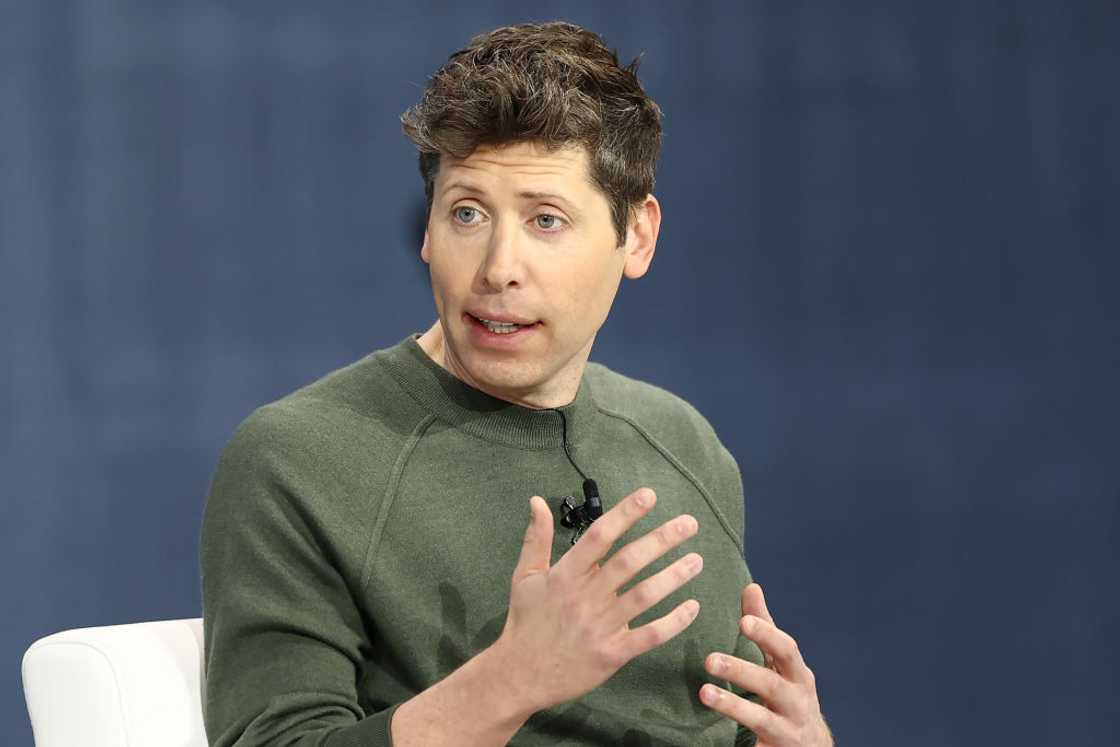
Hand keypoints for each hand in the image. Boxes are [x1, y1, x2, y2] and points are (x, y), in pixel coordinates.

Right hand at [492, 487, 703, 712]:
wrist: (519, 675)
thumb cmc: (525, 622)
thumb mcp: (525, 576)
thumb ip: (536, 538)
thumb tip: (537, 501)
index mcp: (565, 575)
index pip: (599, 537)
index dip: (625, 514)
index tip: (649, 496)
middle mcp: (585, 597)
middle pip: (629, 561)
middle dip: (662, 540)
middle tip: (689, 523)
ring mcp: (600, 626)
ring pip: (644, 596)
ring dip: (674, 576)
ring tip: (697, 560)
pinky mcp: (612, 654)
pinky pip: (649, 635)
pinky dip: (674, 621)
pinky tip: (692, 606)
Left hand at [699, 583, 832, 746]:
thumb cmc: (789, 695)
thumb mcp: (782, 664)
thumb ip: (765, 629)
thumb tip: (751, 587)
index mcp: (797, 675)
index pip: (786, 650)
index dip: (767, 634)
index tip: (743, 620)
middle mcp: (797, 702)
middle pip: (771, 685)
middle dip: (741, 671)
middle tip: (709, 659)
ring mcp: (787, 730)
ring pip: (761, 720)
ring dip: (733, 706)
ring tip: (705, 693)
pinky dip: (743, 744)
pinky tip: (714, 738)